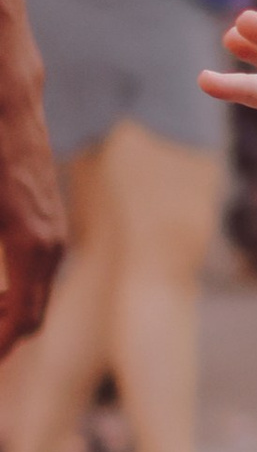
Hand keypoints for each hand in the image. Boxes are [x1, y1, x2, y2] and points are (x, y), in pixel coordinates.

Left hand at [0, 194, 65, 357]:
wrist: (7, 105)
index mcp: (29, 248)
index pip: (22, 320)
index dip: (0, 346)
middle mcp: (50, 246)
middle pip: (33, 316)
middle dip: (3, 337)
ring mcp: (55, 234)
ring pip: (37, 297)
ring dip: (9, 316)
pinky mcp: (51, 223)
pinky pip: (39, 275)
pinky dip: (17, 294)